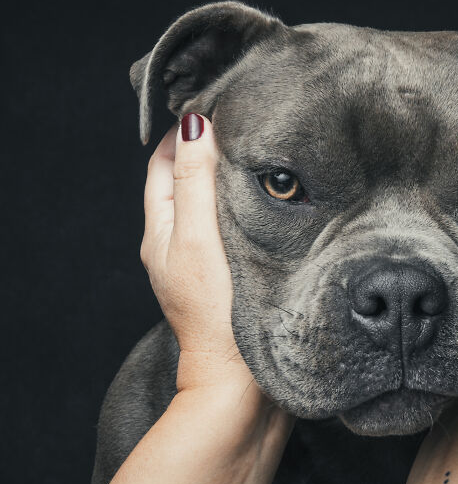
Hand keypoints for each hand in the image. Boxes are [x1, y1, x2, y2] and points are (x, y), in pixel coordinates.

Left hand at [140, 113, 244, 391]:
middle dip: (207, 148)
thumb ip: (196, 183)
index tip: (214, 106)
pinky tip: (268, 197)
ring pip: (209, 201)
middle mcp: (177, 240)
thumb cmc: (214, 310)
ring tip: (258, 151)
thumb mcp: (198, 239)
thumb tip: (193, 125)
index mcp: (162, 229)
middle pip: (185, 179)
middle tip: (242, 122)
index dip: (184, 133)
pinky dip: (242, 202)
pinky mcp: (227, 271)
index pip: (165, 164)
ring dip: (227, 175)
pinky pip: (229, 223)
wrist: (237, 377)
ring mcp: (202, 257)